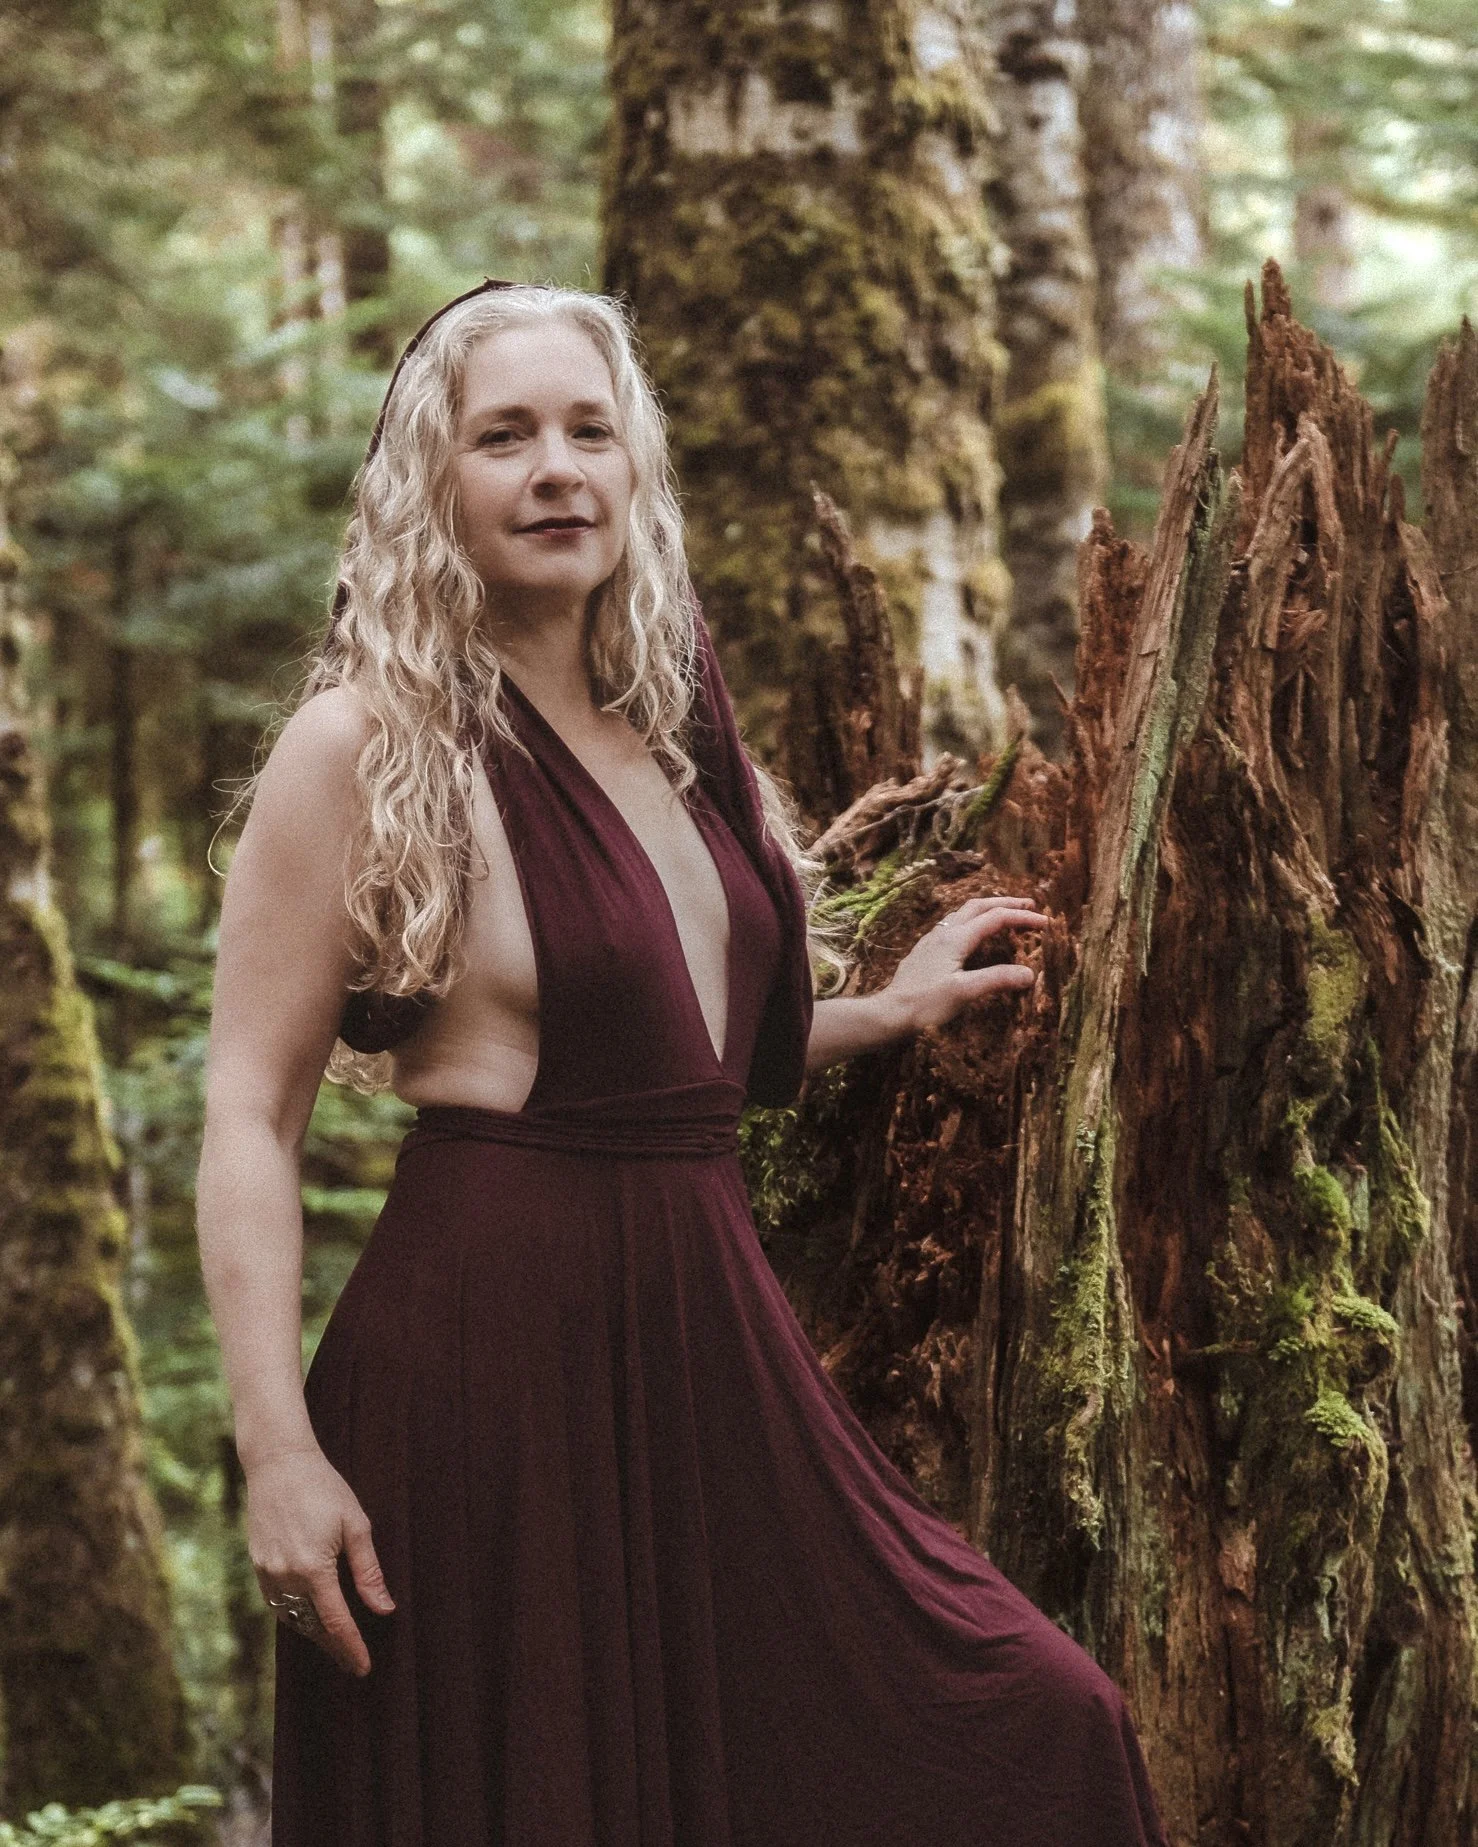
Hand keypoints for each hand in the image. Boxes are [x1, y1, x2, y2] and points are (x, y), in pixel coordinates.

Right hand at [245, 1446, 395, 1677]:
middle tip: (353, 1664)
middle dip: (334, 1647)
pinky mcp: (257, 1564)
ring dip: (313, 1633)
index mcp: (314, 1569)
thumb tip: (383, 1608)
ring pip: (292, 1617)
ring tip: (335, 1644)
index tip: (363, 1667)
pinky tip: (308, 1616)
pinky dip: (294, 1614)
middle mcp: (286, 1576)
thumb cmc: (324, 1488)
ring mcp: (268, 1572)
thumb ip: (368, 1571)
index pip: (336, 1622)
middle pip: (312, 1626)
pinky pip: (277, 1601)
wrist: (279, 1463)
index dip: (351, 1648)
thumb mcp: (355, 1525)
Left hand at [885, 894, 1047, 1033]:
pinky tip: (972, 934)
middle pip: (978, 906)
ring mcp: (932, 940)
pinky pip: (953, 925)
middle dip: (1006, 903)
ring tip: (1005, 914)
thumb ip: (997, 980)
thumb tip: (1030, 973)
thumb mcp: (964, 992)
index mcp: (956, 938)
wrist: (889, 1012)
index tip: (1046, 923)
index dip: (1022, 918)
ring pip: (964, 913)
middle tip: (1030, 907)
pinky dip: (972, 921)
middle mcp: (944, 932)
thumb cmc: (925, 1004)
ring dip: (987, 909)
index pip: (996, 918)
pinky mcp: (926, 951)